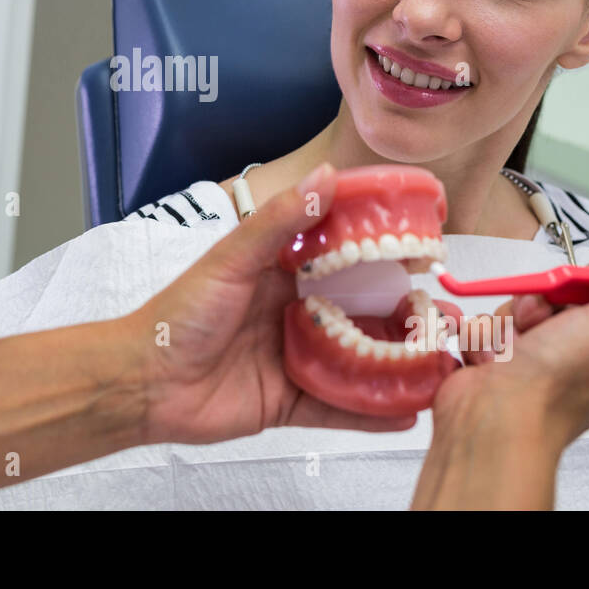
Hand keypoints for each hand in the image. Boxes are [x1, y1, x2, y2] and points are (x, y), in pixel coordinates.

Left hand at [123, 163, 418, 444]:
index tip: (425, 241)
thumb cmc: (178, 313)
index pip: (344, 255)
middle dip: (404, 313)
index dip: (383, 248)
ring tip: (442, 362)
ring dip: (398, 363)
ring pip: (359, 361)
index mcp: (282, 272)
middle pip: (361, 312)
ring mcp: (296, 358)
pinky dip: (371, 412)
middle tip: (447, 312)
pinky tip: (407, 413)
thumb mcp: (231, 259)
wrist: (142, 381)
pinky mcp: (290, 401)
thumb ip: (280, 221)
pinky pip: (338, 408)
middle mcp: (295, 312)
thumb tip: (326, 176)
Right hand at [437, 241, 588, 450]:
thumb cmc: (557, 388)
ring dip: (513, 317)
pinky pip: (494, 322)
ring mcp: (543, 356)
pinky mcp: (505, 357)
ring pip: (525, 303)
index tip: (585, 285)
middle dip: (547, 297)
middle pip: (567, 292)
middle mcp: (586, 354)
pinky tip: (494, 356)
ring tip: (515, 345)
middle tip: (545, 319)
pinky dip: (488, 334)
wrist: (494, 422)